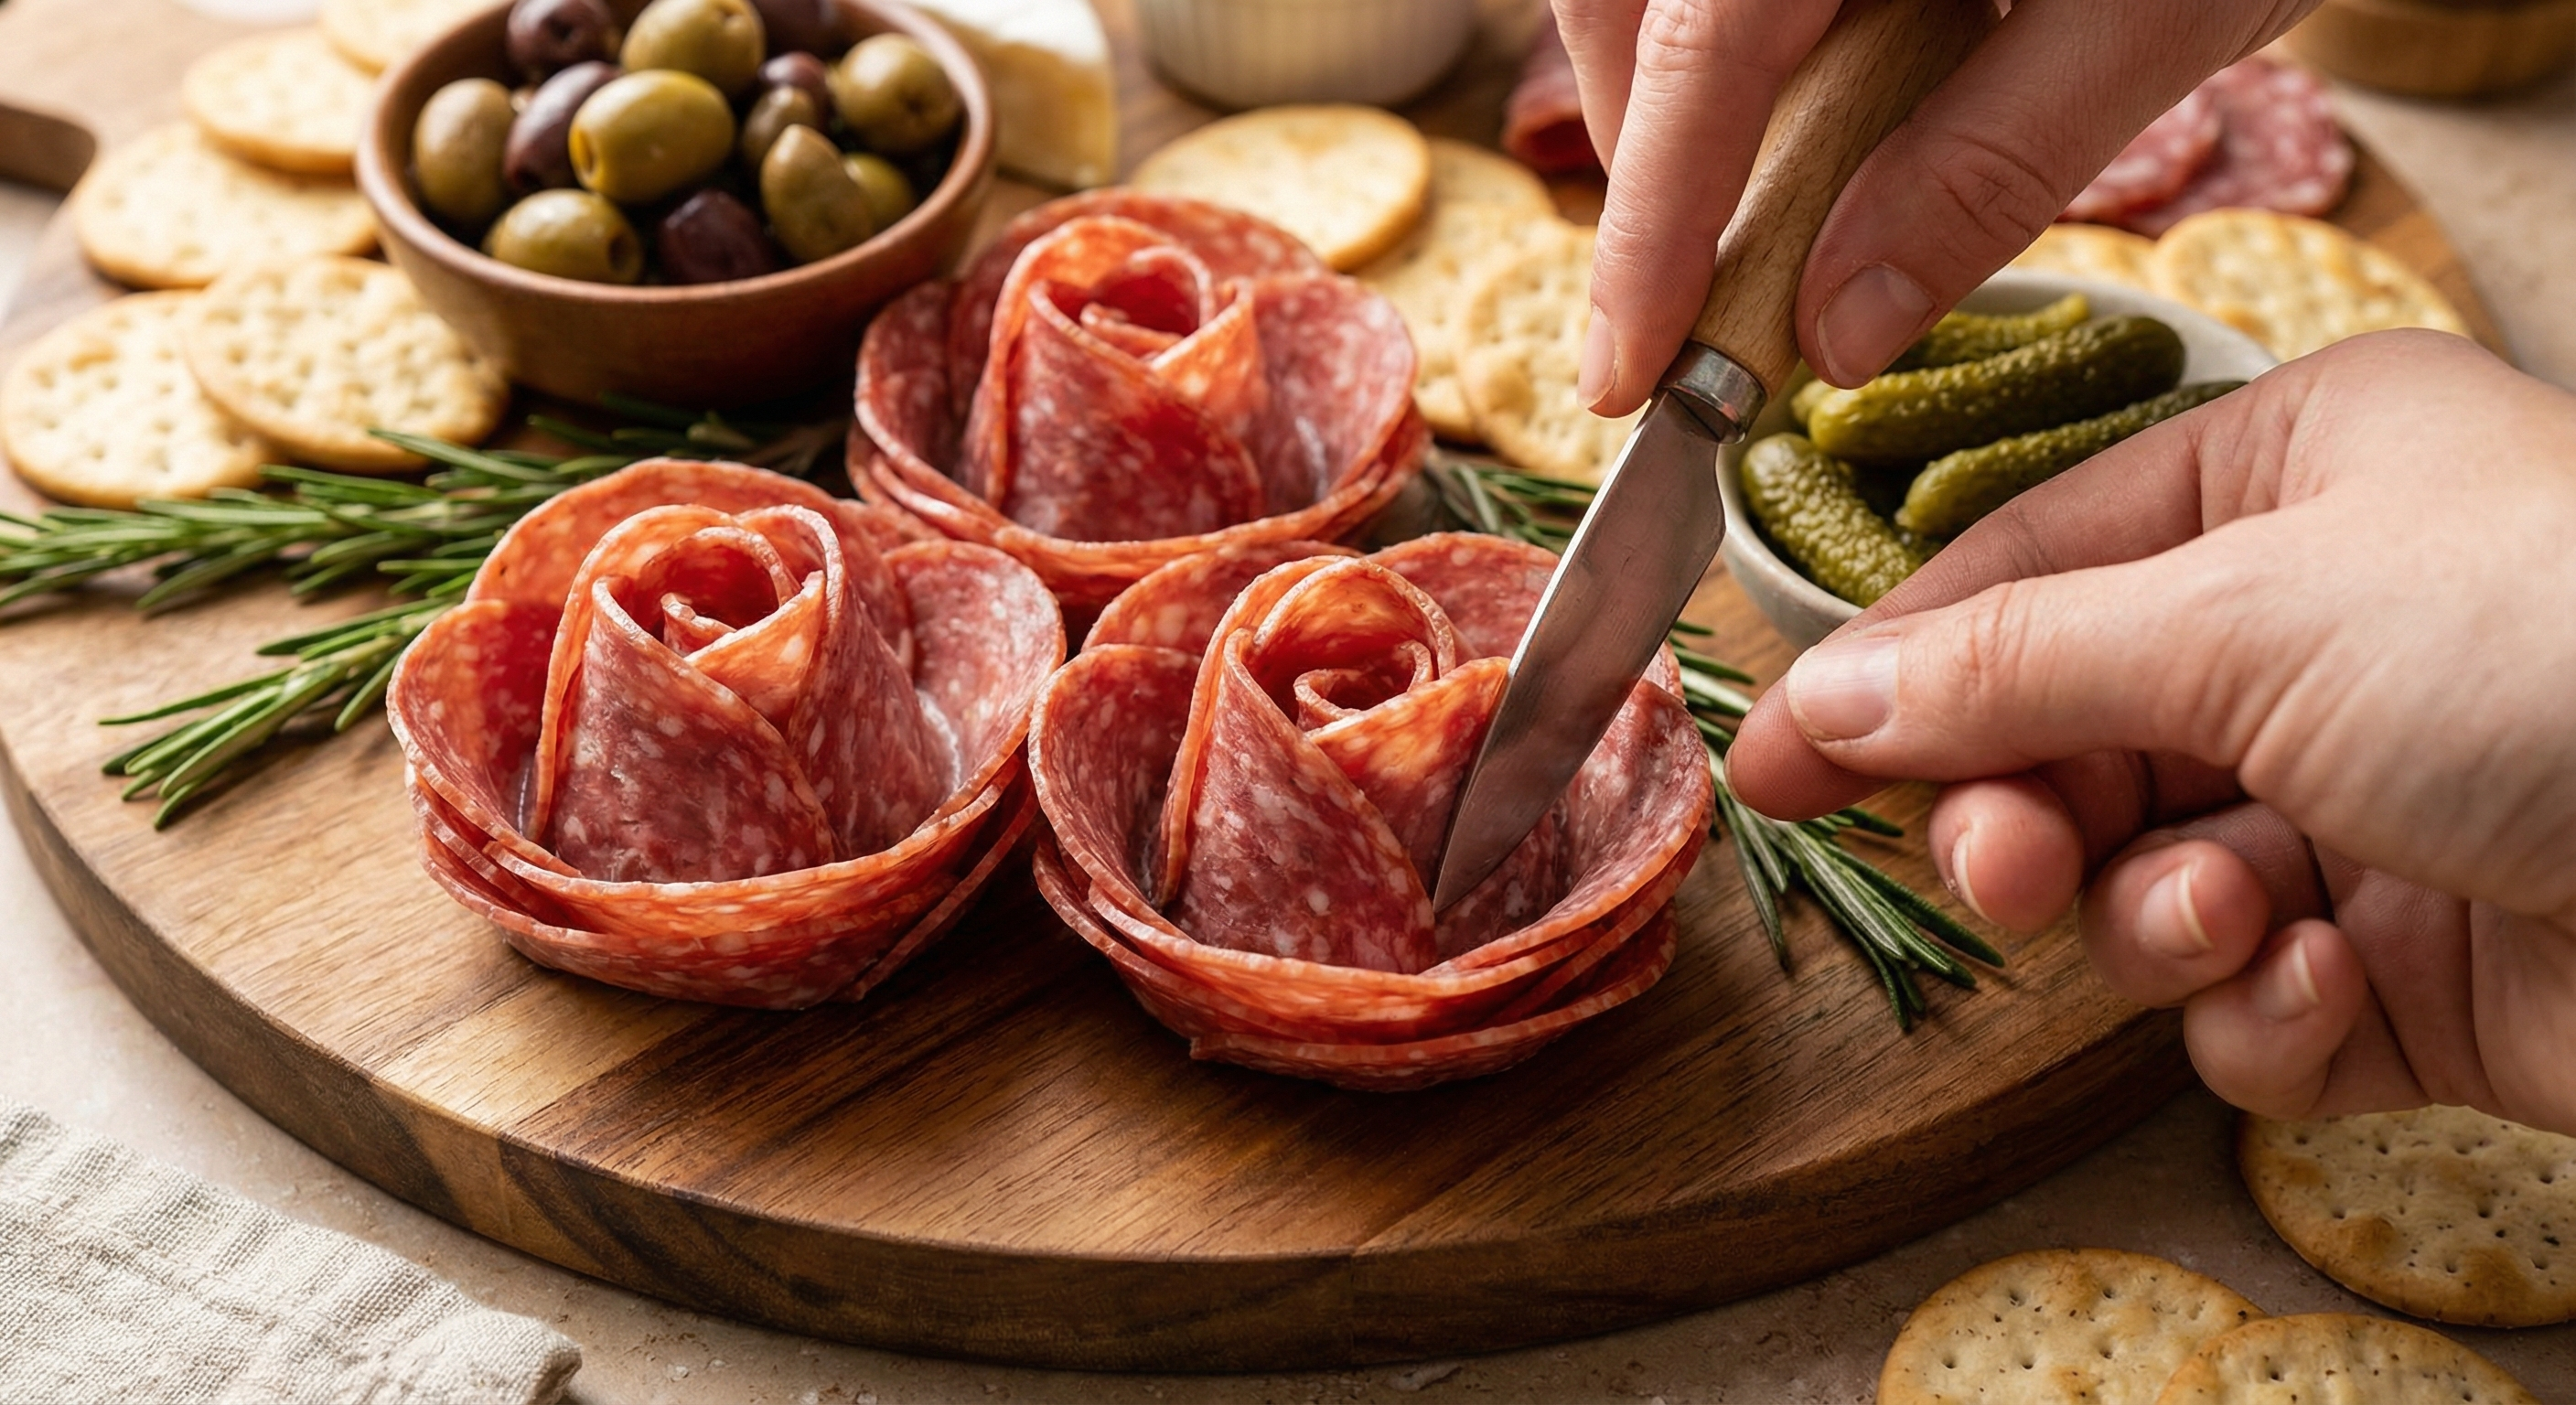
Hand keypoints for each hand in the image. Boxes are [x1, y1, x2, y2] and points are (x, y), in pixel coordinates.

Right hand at [1556, 0, 2320, 410]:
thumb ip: (1985, 171)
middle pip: (1632, 15)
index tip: (1631, 375)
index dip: (1651, 230)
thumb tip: (1836, 332)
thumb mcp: (2153, 17)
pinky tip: (1817, 103)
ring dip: (1683, 106)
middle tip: (1704, 297)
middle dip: (1651, 165)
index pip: (1698, 57)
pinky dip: (1739, 48)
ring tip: (1765, 208)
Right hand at [1724, 333, 2575, 1134]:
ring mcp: (2362, 803)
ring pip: (2138, 882)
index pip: (2027, 573)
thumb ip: (2005, 668)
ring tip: (2213, 917)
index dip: (1892, 674)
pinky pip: (2245, 997)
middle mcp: (2322, 634)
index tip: (1774, 763)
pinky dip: (2256, 1008)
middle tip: (2003, 869)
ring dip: (2148, 919)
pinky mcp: (2404, 964)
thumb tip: (1821, 694)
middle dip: (2023, 818)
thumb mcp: (2241, 616)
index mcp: (2291, 487)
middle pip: (2065, 741)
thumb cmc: (2558, 653)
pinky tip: (2318, 985)